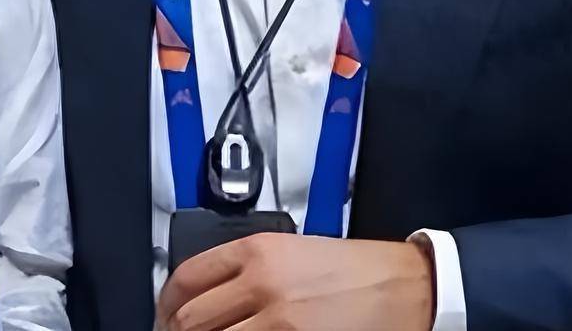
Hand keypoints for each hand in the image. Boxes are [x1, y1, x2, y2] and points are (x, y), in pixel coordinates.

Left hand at [157, 232, 434, 330]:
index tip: (165, 318)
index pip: (186, 278)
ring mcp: (279, 322)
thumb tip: (206, 295)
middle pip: (192, 319)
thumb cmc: (355, 270)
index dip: (166, 305)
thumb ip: (246, 267)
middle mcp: (262, 284)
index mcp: (257, 250)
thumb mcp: (291, 250)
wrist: (406, 286)